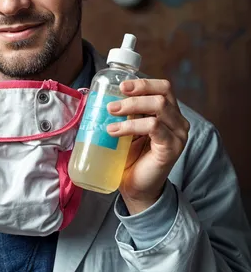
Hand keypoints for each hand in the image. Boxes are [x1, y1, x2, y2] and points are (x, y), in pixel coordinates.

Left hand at [106, 79, 189, 213]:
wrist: (135, 188)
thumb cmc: (129, 157)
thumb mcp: (125, 128)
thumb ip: (120, 112)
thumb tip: (94, 96)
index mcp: (168, 113)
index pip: (163, 87)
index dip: (143, 83)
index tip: (121, 86)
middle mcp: (177, 121)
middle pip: (162, 94)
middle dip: (135, 93)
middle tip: (111, 104)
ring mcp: (177, 135)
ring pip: (159, 107)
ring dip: (131, 107)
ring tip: (110, 115)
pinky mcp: (171, 148)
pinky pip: (154, 127)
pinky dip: (131, 126)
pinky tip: (114, 131)